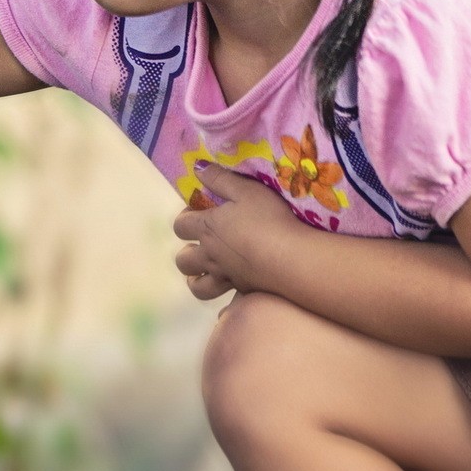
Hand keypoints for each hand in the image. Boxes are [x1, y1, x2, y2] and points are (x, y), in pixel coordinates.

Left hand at [172, 166, 304, 299]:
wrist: (290, 258)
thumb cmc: (267, 218)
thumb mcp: (245, 190)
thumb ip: (219, 179)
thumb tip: (196, 168)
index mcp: (207, 229)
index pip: (180, 226)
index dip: (184, 219)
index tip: (196, 213)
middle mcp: (210, 256)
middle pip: (183, 260)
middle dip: (186, 251)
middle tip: (202, 242)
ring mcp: (225, 276)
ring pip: (197, 285)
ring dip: (196, 278)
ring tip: (207, 270)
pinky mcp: (242, 290)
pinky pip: (222, 302)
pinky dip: (221, 299)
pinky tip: (230, 292)